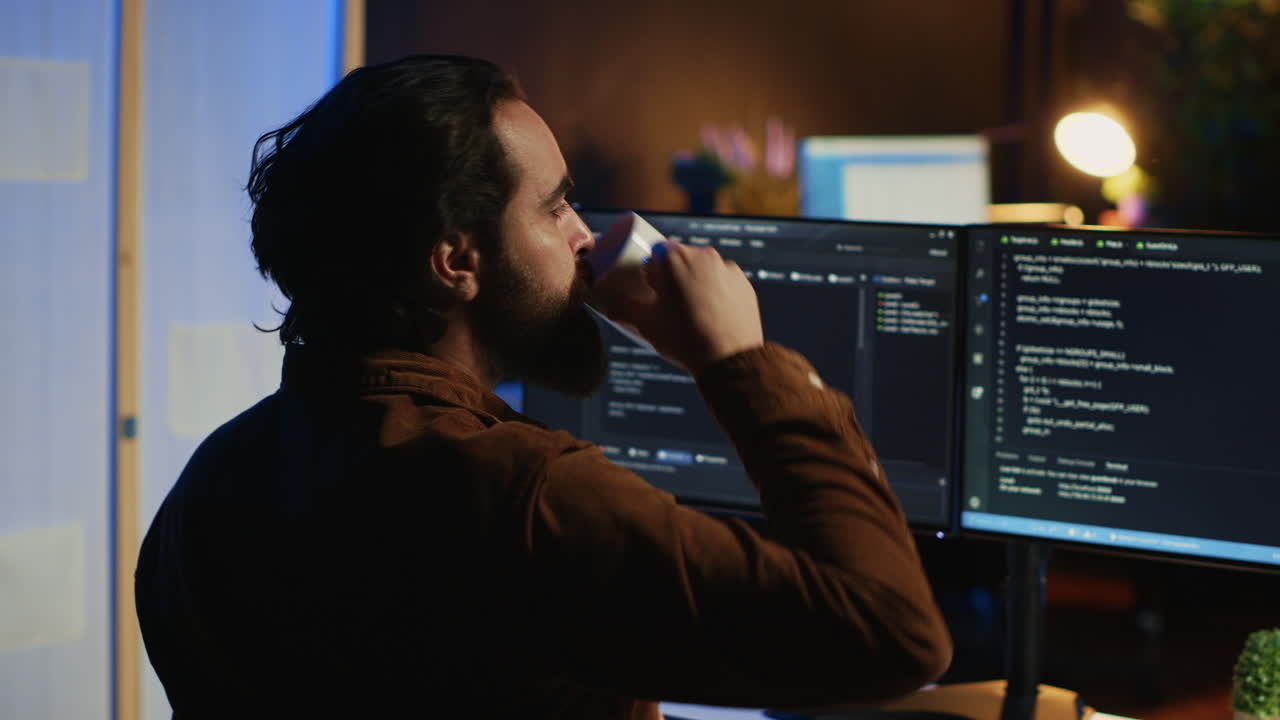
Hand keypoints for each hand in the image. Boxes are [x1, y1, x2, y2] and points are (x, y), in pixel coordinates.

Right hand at [611, 241, 763, 374]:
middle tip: (668, 303)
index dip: (651, 271)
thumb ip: (623, 309)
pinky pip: (724, 283)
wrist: (728, 360)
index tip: (650, 288)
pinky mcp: (744, 284)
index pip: (656, 252)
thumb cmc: (684, 339)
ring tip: (692, 313)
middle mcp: (703, 255)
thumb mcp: (645, 324)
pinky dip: (717, 294)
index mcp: (674, 257)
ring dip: (696, 283)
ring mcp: (727, 269)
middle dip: (673, 276)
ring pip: (704, 270)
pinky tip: (711, 316)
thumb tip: (611, 306)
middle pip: (681, 259)